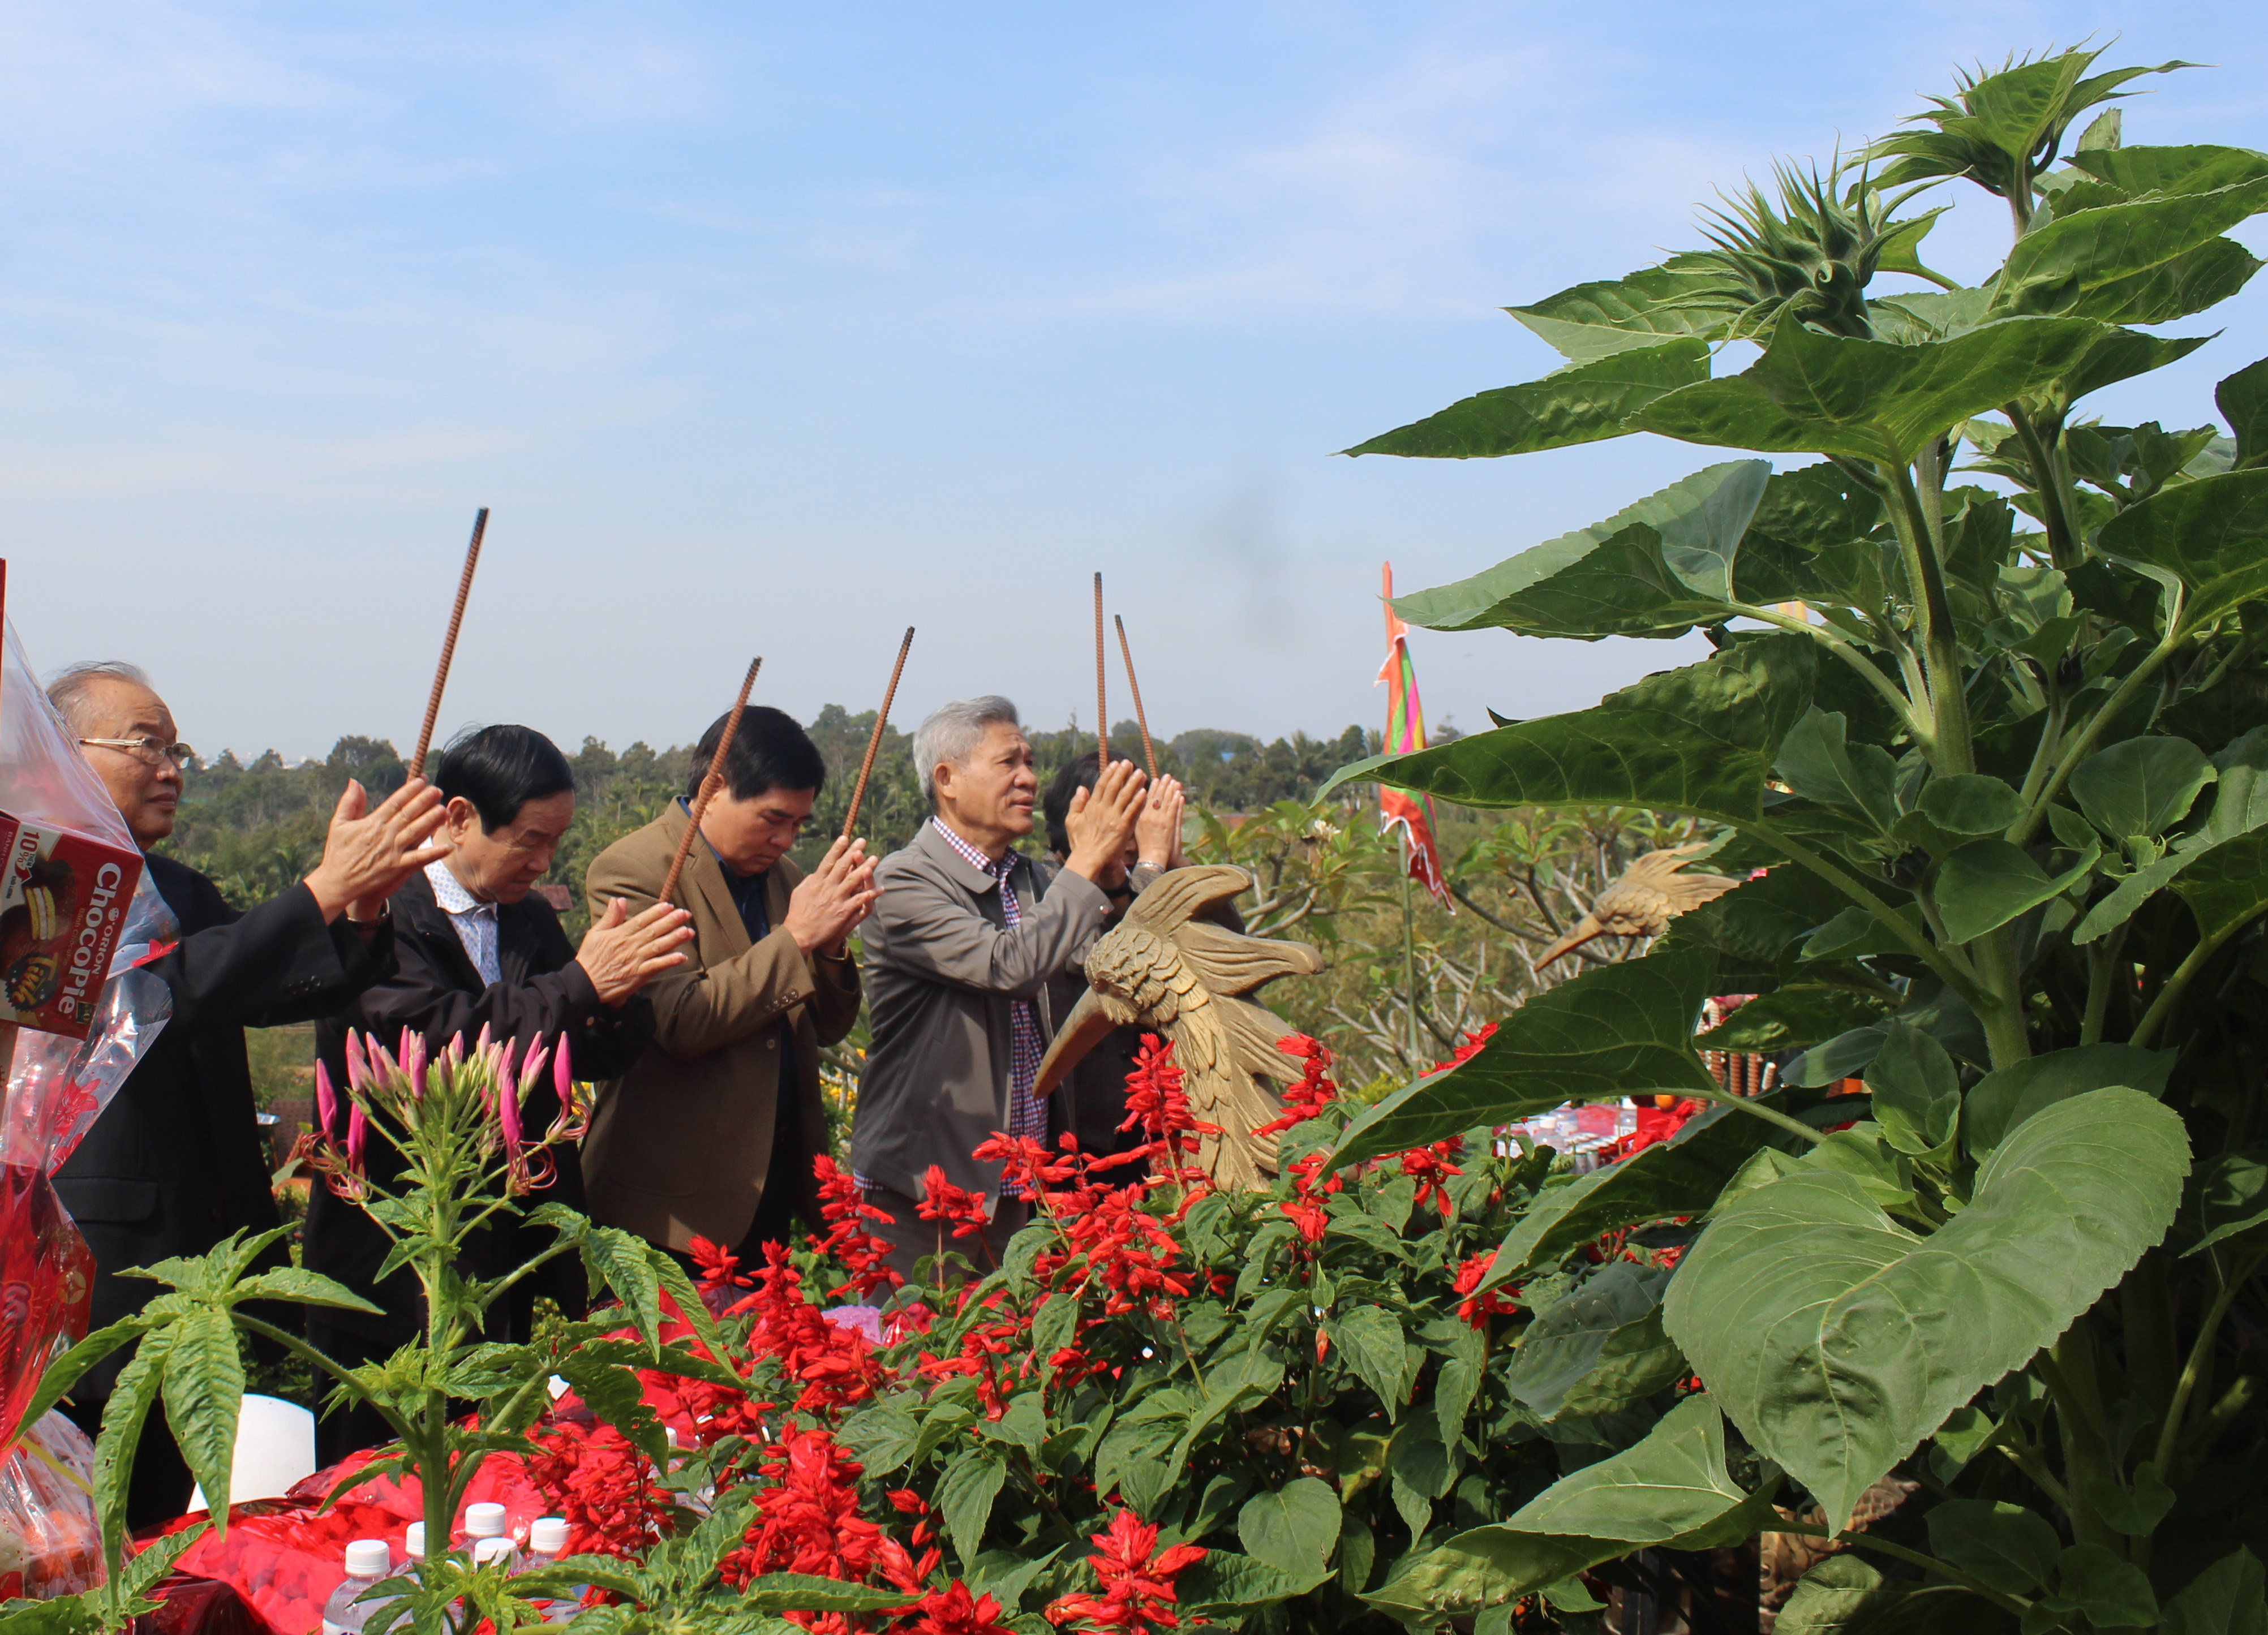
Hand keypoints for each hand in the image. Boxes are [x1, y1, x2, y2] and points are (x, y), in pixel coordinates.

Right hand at [304, 778, 451, 923]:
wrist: (336, 882)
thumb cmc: (337, 852)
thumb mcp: (338, 824)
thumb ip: (350, 802)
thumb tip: (355, 781)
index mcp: (372, 822)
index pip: (395, 802)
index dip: (409, 790)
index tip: (422, 781)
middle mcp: (384, 834)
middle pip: (408, 814)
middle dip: (424, 800)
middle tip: (438, 790)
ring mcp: (392, 851)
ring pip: (415, 832)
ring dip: (431, 820)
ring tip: (444, 809)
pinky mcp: (396, 867)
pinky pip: (418, 859)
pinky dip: (433, 853)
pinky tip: (447, 847)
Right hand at [575, 898, 694, 1004]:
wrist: (584, 984)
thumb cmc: (589, 958)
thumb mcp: (595, 933)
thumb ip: (610, 917)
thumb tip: (619, 899)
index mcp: (620, 934)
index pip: (641, 920)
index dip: (656, 912)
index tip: (670, 906)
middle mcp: (630, 946)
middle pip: (653, 931)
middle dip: (671, 921)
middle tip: (686, 913)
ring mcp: (635, 961)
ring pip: (658, 947)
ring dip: (674, 939)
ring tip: (688, 931)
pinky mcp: (638, 975)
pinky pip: (656, 967)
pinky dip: (669, 962)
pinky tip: (682, 957)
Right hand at [784, 836, 880, 957]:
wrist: (799, 934)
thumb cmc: (798, 913)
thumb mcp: (800, 892)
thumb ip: (810, 880)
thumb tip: (817, 872)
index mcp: (816, 881)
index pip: (828, 861)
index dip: (837, 849)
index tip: (845, 837)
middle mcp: (827, 887)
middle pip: (843, 866)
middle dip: (853, 852)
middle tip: (863, 841)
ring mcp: (835, 899)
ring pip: (854, 880)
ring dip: (866, 868)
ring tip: (875, 858)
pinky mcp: (842, 911)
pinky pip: (859, 900)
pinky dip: (870, 894)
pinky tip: (880, 889)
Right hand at [1063, 759, 1146, 885]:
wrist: (1088, 859)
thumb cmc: (1080, 842)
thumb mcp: (1072, 821)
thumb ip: (1076, 803)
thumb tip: (1081, 788)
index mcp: (1091, 807)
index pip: (1101, 786)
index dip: (1109, 773)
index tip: (1115, 763)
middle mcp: (1103, 809)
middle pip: (1114, 787)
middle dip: (1122, 773)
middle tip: (1129, 763)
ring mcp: (1114, 818)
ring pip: (1125, 796)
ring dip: (1133, 783)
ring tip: (1140, 773)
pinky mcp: (1123, 827)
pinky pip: (1132, 811)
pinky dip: (1138, 801)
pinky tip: (1144, 792)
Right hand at [1134, 775, 1185, 871]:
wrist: (1151, 856)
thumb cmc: (1143, 846)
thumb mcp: (1137, 828)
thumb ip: (1140, 816)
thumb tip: (1142, 805)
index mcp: (1141, 816)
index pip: (1147, 798)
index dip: (1153, 788)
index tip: (1156, 779)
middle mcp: (1150, 815)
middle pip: (1158, 797)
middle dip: (1163, 785)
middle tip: (1167, 775)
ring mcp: (1160, 819)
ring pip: (1166, 801)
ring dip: (1171, 790)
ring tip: (1174, 781)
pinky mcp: (1169, 824)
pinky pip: (1173, 809)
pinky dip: (1176, 801)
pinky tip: (1179, 794)